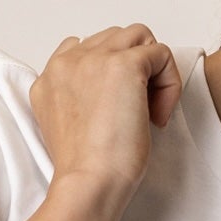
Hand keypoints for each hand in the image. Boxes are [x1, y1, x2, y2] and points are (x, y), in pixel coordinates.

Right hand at [30, 24, 182, 217]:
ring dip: (152, 69)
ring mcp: (94, 59)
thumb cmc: (85, 170)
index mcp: (50, 78)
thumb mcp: (70, 126)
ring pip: (139, 37)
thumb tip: (115, 91)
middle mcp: (67, 62)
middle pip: (114, 39)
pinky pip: (161, 53)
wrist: (88, 184)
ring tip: (149, 110)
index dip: (109, 73)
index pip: (84, 49)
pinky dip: (169, 83)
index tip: (116, 108)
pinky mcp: (123, 65)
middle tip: (138, 112)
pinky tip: (158, 116)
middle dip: (134, 69)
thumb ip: (79, 98)